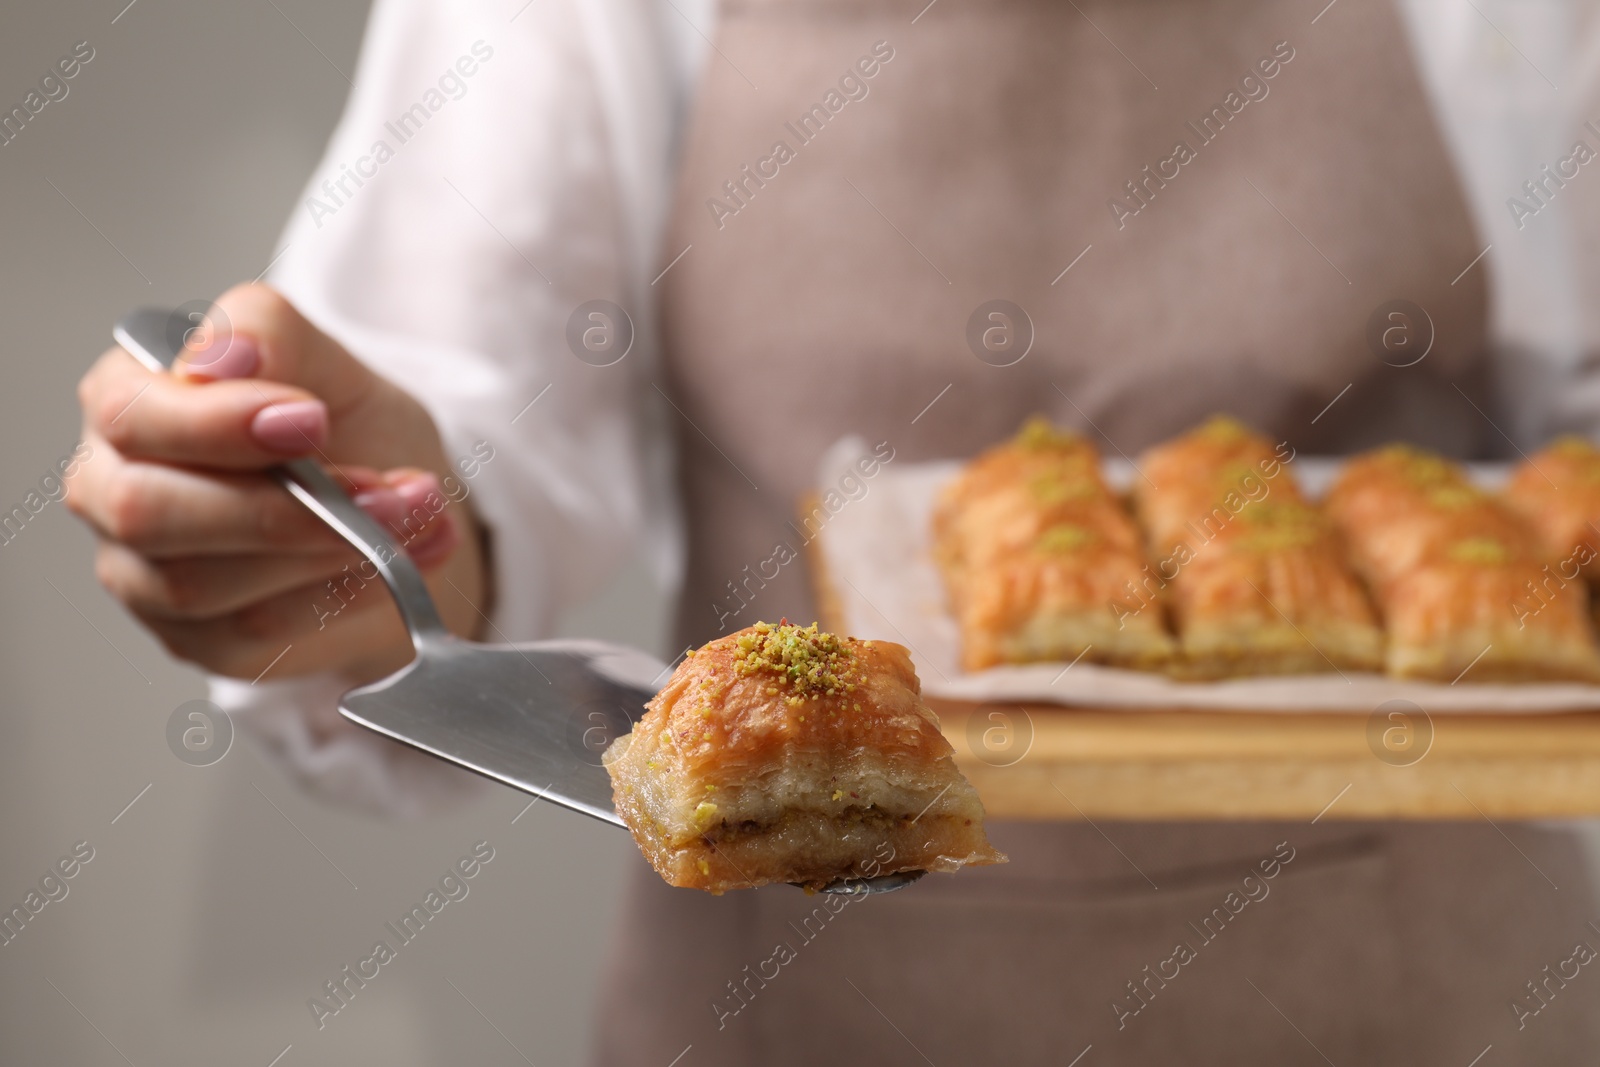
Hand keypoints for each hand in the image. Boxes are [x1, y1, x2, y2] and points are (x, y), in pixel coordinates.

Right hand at [69, 284, 487, 682]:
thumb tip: (222, 356)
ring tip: (414, 514)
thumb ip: (271, 336)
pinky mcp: (198, 639)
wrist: (399, 511)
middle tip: (387, 489)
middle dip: (283, 506)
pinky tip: (402, 559)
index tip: (312, 420)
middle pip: (148, 512)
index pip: (129, 417)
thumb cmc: (346, 429)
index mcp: (127, 402)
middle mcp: (114, 491)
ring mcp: (146, 576)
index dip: (216, 424)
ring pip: (200, 584)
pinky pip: (255, 628)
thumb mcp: (329, 363)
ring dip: (327, 550)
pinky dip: (341, 593)